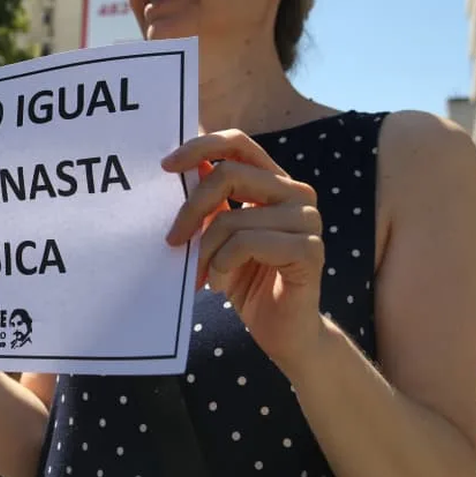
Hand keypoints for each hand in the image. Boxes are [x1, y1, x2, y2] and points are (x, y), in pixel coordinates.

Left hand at [162, 130, 324, 371]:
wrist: (283, 333)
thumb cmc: (246, 281)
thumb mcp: (219, 236)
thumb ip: (209, 202)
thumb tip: (179, 166)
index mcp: (274, 182)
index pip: (238, 143)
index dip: (200, 147)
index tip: (166, 166)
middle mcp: (296, 193)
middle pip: (229, 176)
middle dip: (191, 210)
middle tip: (173, 241)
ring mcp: (307, 219)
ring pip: (233, 218)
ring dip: (206, 252)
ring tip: (204, 275)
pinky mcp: (309, 249)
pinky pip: (246, 244)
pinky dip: (222, 266)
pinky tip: (220, 284)